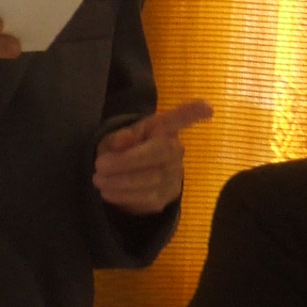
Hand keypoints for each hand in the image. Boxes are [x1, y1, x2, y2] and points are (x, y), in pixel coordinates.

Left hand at [93, 99, 212, 213]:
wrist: (126, 176)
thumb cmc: (123, 149)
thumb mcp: (114, 139)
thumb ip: (119, 138)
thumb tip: (123, 139)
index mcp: (162, 127)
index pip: (179, 118)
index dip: (193, 113)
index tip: (208, 108)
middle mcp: (175, 149)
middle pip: (159, 155)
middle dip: (125, 163)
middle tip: (98, 166)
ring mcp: (175, 173)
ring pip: (153, 180)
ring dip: (121, 183)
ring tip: (98, 181)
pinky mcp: (168, 195)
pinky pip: (148, 198)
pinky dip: (125, 196)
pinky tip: (109, 192)